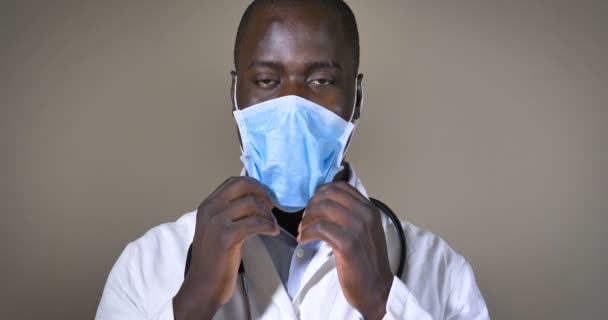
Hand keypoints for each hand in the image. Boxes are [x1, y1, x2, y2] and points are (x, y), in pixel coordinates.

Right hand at [173, 177, 278, 319]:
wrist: (203, 285)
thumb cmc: (213, 259)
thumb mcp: (216, 228)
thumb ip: (229, 212)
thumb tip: (253, 199)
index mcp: (207, 205)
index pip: (233, 182)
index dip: (253, 186)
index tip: (264, 198)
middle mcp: (210, 209)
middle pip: (242, 186)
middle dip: (262, 193)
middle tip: (270, 208)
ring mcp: (217, 222)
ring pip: (252, 204)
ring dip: (268, 214)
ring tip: (272, 225)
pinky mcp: (226, 237)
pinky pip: (255, 223)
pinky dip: (268, 226)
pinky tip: (272, 232)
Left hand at [298, 181, 392, 319]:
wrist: (377, 288)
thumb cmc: (368, 262)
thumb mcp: (366, 231)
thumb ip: (352, 215)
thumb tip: (326, 204)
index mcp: (370, 209)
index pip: (342, 187)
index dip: (322, 192)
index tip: (313, 203)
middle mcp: (365, 214)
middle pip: (330, 195)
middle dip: (311, 204)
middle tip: (305, 218)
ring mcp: (357, 228)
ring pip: (323, 208)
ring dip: (307, 219)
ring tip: (303, 230)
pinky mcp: (347, 243)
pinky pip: (320, 228)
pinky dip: (307, 233)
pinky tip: (304, 240)